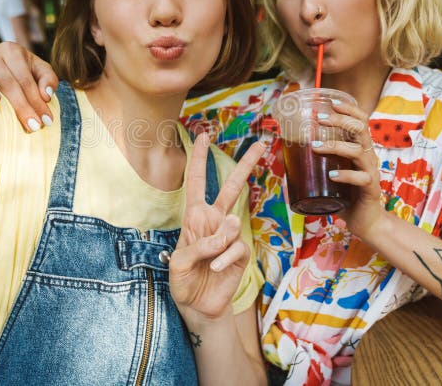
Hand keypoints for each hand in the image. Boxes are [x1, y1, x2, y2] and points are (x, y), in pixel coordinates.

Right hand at [0, 42, 58, 131]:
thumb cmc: (21, 71)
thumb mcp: (39, 70)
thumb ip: (49, 79)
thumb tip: (46, 95)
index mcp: (14, 51)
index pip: (28, 81)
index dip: (38, 102)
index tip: (46, 121)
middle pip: (9, 82)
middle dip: (21, 106)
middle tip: (32, 126)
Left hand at [170, 134, 265, 320]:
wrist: (198, 307)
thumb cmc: (183, 280)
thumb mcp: (179, 261)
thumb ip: (202, 242)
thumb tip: (233, 223)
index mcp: (194, 217)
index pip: (197, 183)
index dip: (199, 159)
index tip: (203, 136)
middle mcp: (214, 221)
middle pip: (232, 187)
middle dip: (245, 164)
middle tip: (262, 143)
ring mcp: (229, 236)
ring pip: (231, 225)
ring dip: (216, 246)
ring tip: (207, 264)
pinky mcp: (241, 253)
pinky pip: (236, 248)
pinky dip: (224, 260)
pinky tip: (215, 270)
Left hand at [310, 101, 383, 238]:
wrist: (366, 221)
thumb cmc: (346, 194)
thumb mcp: (328, 174)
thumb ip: (309, 163)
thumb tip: (281, 152)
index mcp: (360, 149)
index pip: (360, 122)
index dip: (349, 109)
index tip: (332, 102)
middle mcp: (368, 156)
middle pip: (360, 130)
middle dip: (340, 121)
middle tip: (319, 118)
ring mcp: (370, 172)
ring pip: (358, 151)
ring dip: (335, 146)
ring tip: (316, 147)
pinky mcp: (370, 189)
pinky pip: (361, 178)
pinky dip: (345, 175)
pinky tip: (331, 175)